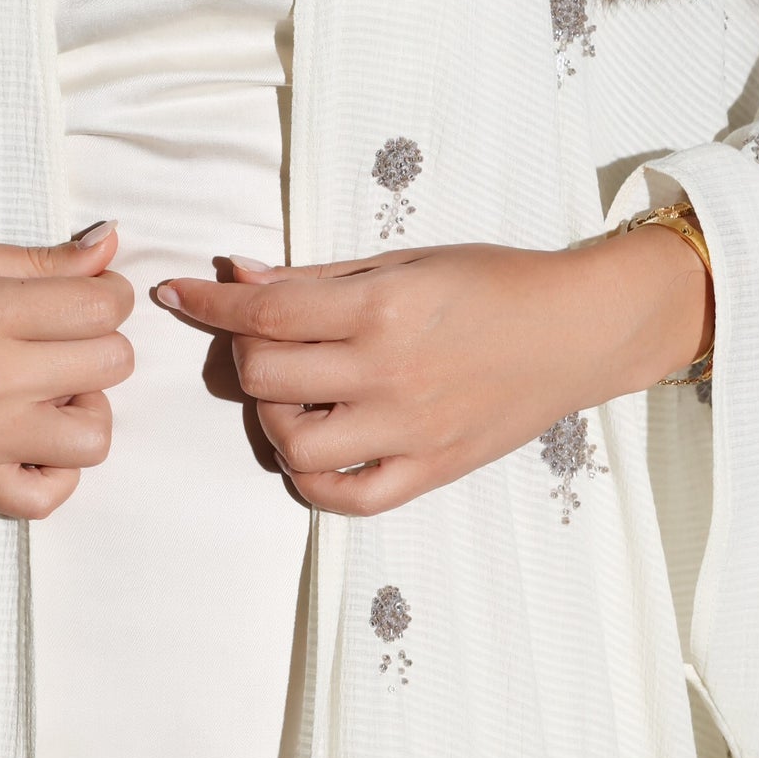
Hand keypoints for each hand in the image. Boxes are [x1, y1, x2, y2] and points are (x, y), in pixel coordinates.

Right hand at [0, 227, 132, 518]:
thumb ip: (36, 258)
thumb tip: (110, 245)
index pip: (102, 305)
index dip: (110, 294)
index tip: (89, 296)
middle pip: (111, 364)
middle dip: (101, 343)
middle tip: (65, 340)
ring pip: (95, 437)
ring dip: (87, 409)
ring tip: (53, 392)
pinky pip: (50, 497)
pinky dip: (57, 471)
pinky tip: (35, 439)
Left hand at [155, 229, 708, 516]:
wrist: (579, 329)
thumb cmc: (496, 281)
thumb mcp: (405, 260)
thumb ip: (319, 277)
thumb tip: (240, 276)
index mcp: (382, 310)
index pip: (265, 313)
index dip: (209, 304)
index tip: (179, 293)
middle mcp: (389, 374)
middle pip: (265, 376)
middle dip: (244, 352)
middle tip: (263, 337)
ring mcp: (408, 431)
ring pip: (293, 443)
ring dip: (274, 414)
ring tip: (298, 390)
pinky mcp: (429, 471)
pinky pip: (346, 497)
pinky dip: (312, 477)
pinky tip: (316, 444)